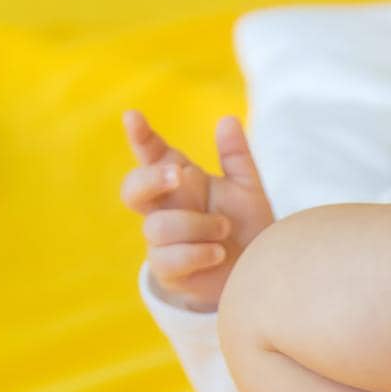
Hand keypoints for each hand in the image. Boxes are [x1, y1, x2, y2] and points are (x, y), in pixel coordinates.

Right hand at [120, 110, 273, 311]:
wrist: (257, 274)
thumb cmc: (248, 230)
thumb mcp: (248, 189)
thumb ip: (236, 157)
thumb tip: (228, 119)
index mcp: (180, 182)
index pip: (152, 154)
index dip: (140, 136)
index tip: (133, 116)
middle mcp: (165, 208)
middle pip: (132, 189)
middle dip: (151, 180)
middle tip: (179, 175)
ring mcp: (162, 240)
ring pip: (157, 226)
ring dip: (196, 225)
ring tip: (224, 231)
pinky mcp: (167, 270)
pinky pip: (166, 258)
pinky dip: (196, 253)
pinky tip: (217, 253)